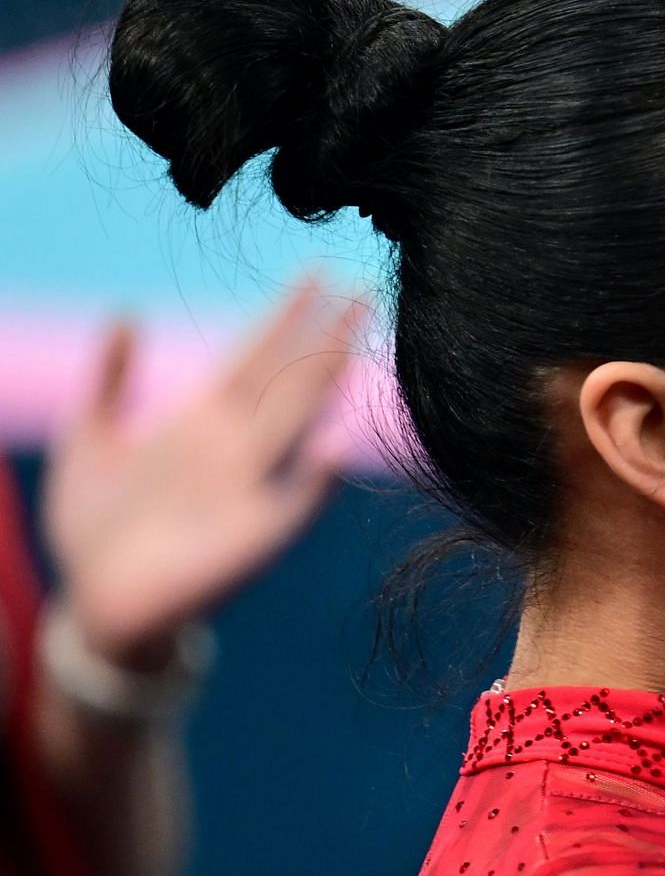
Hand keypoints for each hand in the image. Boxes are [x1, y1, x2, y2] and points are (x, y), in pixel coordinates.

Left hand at [43, 280, 363, 667]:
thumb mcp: (87, 439)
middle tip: (365, 289)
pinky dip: (316, 481)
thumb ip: (109, 379)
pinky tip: (334, 448)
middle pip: (289, 381)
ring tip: (357, 344)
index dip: (285, 315)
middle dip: (326, 337)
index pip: (254, 356)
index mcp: (201, 421)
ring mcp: (249, 488)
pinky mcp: (253, 538)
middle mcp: (235, 447)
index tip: (316, 271)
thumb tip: (124, 312)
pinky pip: (294, 506)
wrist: (93, 604)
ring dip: (329, 389)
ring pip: (298, 426)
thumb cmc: (92, 526)